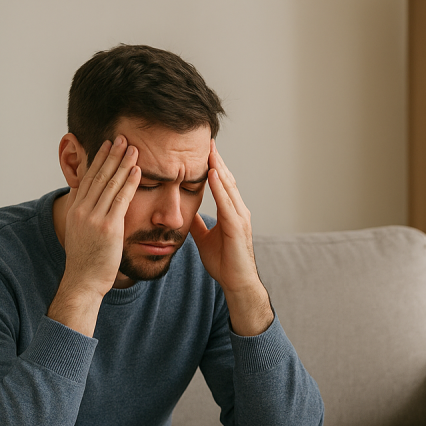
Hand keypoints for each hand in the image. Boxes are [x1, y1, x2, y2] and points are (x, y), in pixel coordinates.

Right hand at [49, 136, 139, 335]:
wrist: (83, 281)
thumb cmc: (87, 261)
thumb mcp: (82, 232)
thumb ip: (88, 214)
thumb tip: (93, 202)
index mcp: (76, 209)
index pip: (89, 177)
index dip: (99, 159)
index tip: (108, 144)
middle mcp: (83, 209)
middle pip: (99, 175)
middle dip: (112, 155)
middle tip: (122, 137)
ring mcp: (94, 218)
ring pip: (110, 184)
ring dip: (123, 163)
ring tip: (133, 147)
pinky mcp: (108, 227)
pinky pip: (121, 200)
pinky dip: (129, 183)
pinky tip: (137, 170)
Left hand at [190, 140, 272, 335]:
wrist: (237, 284)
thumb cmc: (225, 264)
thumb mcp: (204, 239)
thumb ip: (197, 224)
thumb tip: (185, 212)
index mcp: (230, 213)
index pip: (221, 184)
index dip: (212, 167)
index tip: (203, 151)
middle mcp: (238, 211)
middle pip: (226, 180)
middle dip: (217, 161)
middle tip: (207, 141)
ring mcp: (240, 218)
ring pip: (228, 187)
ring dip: (218, 168)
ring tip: (209, 151)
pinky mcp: (237, 227)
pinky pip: (227, 203)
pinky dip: (220, 187)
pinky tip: (212, 174)